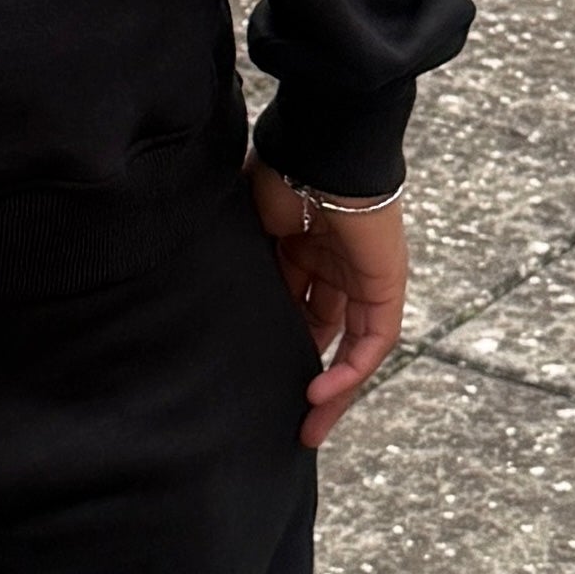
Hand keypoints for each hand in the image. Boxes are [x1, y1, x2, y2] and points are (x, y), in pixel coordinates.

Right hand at [249, 154, 407, 449]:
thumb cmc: (278, 170)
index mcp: (304, 251)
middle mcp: (336, 267)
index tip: (257, 383)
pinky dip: (349, 370)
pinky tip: (321, 394)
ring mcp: (364, 276)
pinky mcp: (385, 282)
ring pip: (353, 348)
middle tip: (291, 424)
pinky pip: (373, 339)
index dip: (280, 348)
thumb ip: (239, 267)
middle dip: (308, 381)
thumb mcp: (248, 233)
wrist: (318, 145)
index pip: (297, 312)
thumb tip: (189, 292)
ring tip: (308, 429)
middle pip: (326, 335)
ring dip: (334, 392)